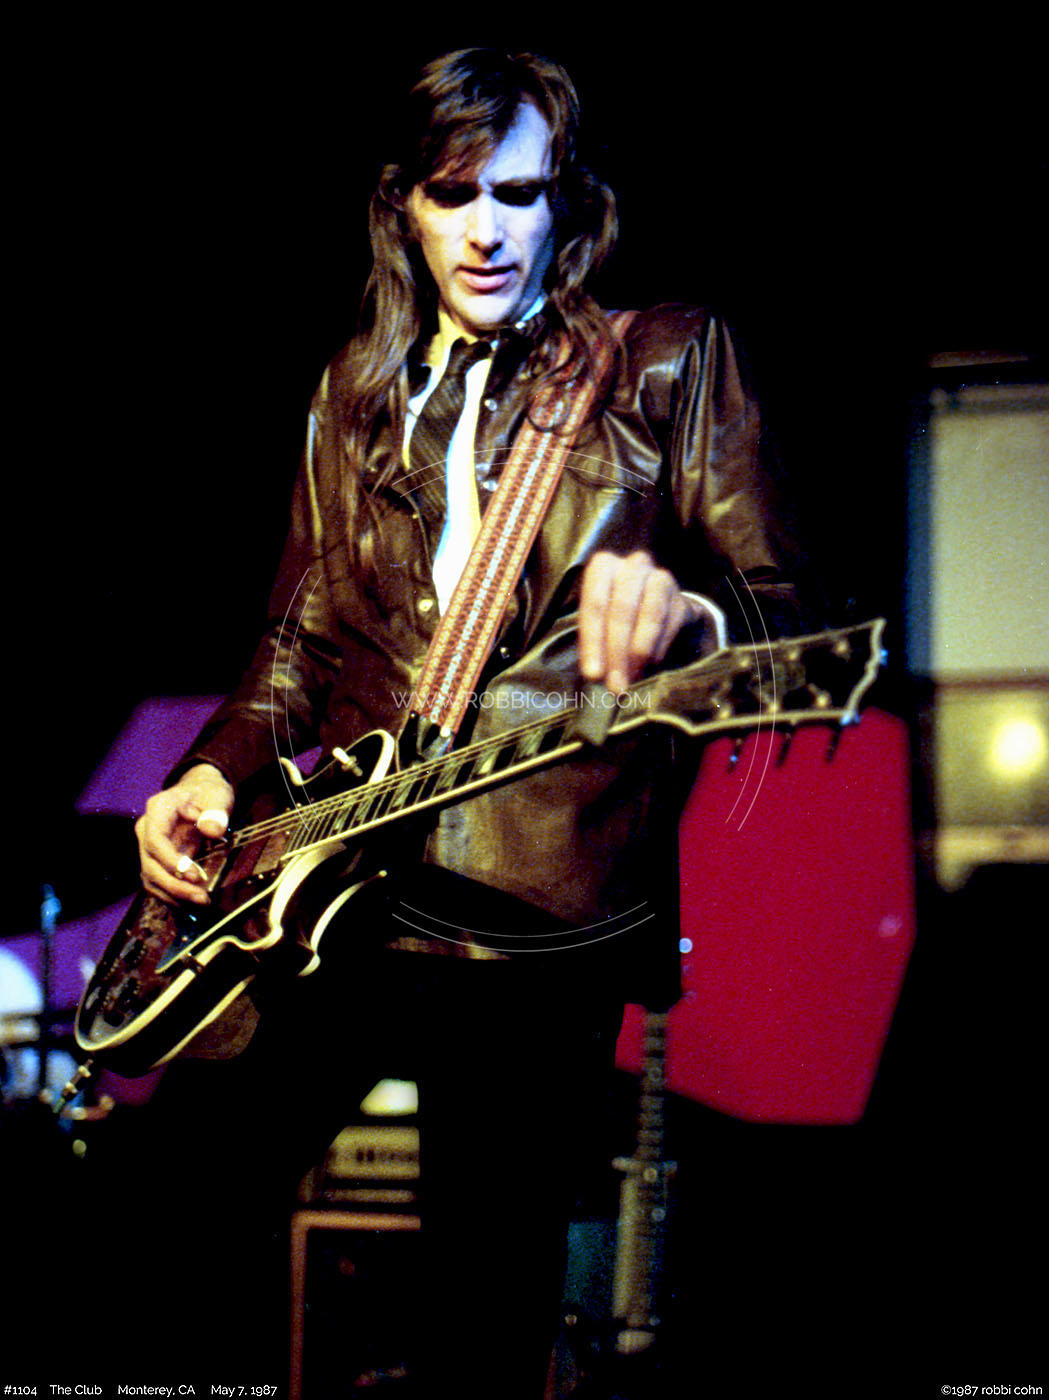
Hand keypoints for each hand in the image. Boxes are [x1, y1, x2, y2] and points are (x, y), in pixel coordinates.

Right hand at [135, 763, 233, 903]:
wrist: (200, 794)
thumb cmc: (208, 793)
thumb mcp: (218, 796)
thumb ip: (216, 811)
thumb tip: (212, 830)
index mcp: (158, 809)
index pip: (155, 840)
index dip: (171, 861)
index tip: (193, 875)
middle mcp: (146, 829)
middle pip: (150, 864)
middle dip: (174, 886)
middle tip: (201, 898)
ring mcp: (149, 846)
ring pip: (150, 878)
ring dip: (173, 896)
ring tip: (200, 903)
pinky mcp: (157, 860)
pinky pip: (157, 882)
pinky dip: (172, 896)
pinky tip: (190, 904)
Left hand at [578, 549, 698, 693]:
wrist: (657, 611)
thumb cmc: (616, 619)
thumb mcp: (598, 627)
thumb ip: (594, 647)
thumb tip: (595, 674)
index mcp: (604, 567)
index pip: (595, 604)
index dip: (593, 642)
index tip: (593, 674)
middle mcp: (633, 565)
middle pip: (622, 609)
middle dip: (617, 652)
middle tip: (615, 684)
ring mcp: (661, 578)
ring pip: (650, 613)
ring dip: (640, 651)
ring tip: (633, 678)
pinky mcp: (682, 598)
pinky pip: (672, 622)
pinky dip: (660, 647)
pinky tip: (651, 665)